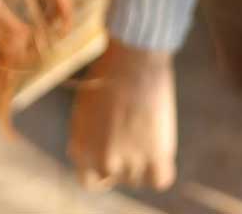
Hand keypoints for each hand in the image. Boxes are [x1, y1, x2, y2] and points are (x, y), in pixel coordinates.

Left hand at [67, 37, 176, 191]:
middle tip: (134, 138)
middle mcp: (102, 160)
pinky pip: (159, 180)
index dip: (102, 172)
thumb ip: (89, 138)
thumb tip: (100, 153)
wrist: (131, 60)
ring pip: (138, 180)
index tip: (114, 160)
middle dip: (125, 163)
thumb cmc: (108, 77)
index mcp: (80, 150)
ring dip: (144, 164)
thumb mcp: (85, 111)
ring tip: (145, 134)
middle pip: (117, 179)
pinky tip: (161, 152)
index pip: (90, 181)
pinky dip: (161, 170)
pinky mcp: (155, 156)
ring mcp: (129, 161)